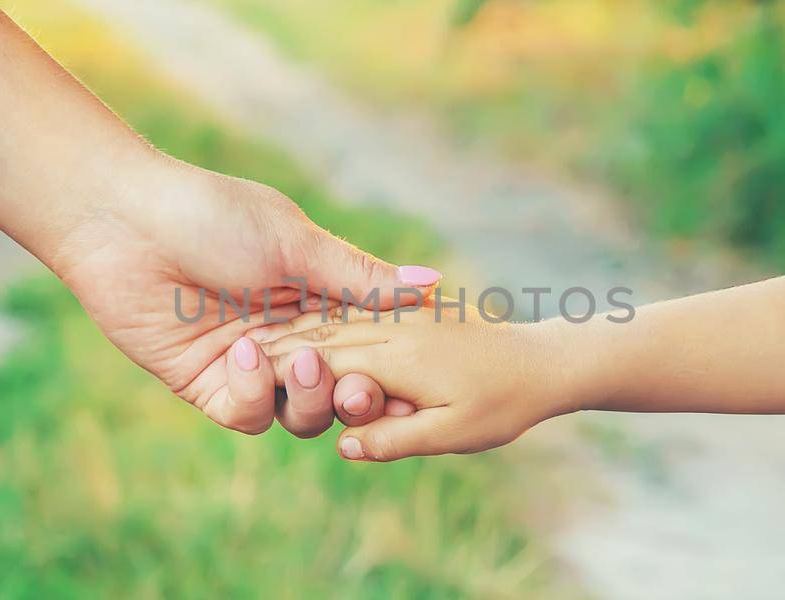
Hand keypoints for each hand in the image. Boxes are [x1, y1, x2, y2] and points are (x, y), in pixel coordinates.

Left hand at [47, 159, 437, 435]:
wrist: (124, 221)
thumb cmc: (212, 215)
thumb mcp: (297, 244)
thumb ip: (362, 277)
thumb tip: (433, 285)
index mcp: (320, 299)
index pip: (373, 349)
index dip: (395, 370)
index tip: (415, 382)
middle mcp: (291, 337)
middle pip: (344, 391)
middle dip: (359, 395)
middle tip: (361, 386)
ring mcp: (250, 364)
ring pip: (302, 414)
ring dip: (312, 397)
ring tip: (301, 359)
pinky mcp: (207, 384)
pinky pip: (248, 415)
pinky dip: (255, 395)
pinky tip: (243, 355)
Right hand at [256, 300, 582, 460]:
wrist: (547, 361)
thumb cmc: (505, 402)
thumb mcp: (453, 432)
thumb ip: (395, 437)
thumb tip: (344, 445)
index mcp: (397, 357)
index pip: (321, 361)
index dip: (280, 370)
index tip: (242, 370)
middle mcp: (394, 329)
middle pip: (319, 335)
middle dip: (277, 344)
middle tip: (237, 349)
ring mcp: (403, 315)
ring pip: (334, 317)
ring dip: (295, 325)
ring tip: (255, 332)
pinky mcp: (412, 310)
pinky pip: (357, 308)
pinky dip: (326, 314)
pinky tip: (305, 318)